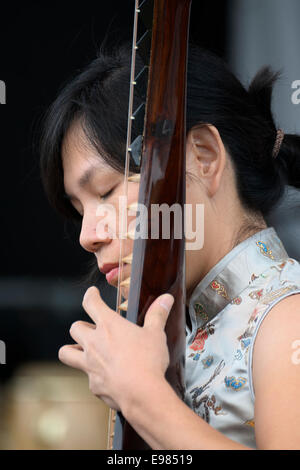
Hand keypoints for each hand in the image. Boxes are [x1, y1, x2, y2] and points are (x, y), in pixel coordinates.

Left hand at [58, 286, 173, 411]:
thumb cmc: (148, 361)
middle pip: (75, 328)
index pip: (91, 304)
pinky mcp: (93, 384)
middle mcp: (94, 343)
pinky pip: (86, 377)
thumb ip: (157, 314)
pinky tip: (105, 375)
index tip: (91, 294)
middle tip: (91, 329)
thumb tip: (165, 299)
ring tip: (81, 351)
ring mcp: (90, 364)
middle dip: (81, 326)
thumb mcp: (155, 334)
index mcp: (109, 326)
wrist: (142, 393)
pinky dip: (93, 374)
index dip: (90, 296)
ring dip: (72, 349)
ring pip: (66, 352)